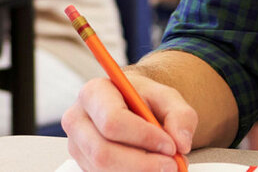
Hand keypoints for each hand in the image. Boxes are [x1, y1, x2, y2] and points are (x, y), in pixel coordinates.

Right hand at [63, 73, 196, 171]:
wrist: (131, 104)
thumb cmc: (144, 98)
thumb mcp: (167, 97)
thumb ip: (180, 115)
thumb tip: (180, 142)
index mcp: (94, 93)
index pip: (112, 121)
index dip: (143, 137)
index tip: (170, 146)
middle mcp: (77, 119)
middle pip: (103, 152)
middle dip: (142, 164)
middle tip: (172, 164)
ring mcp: (76, 145)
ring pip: (103, 170)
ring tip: (164, 165)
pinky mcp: (83, 163)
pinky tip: (147, 167)